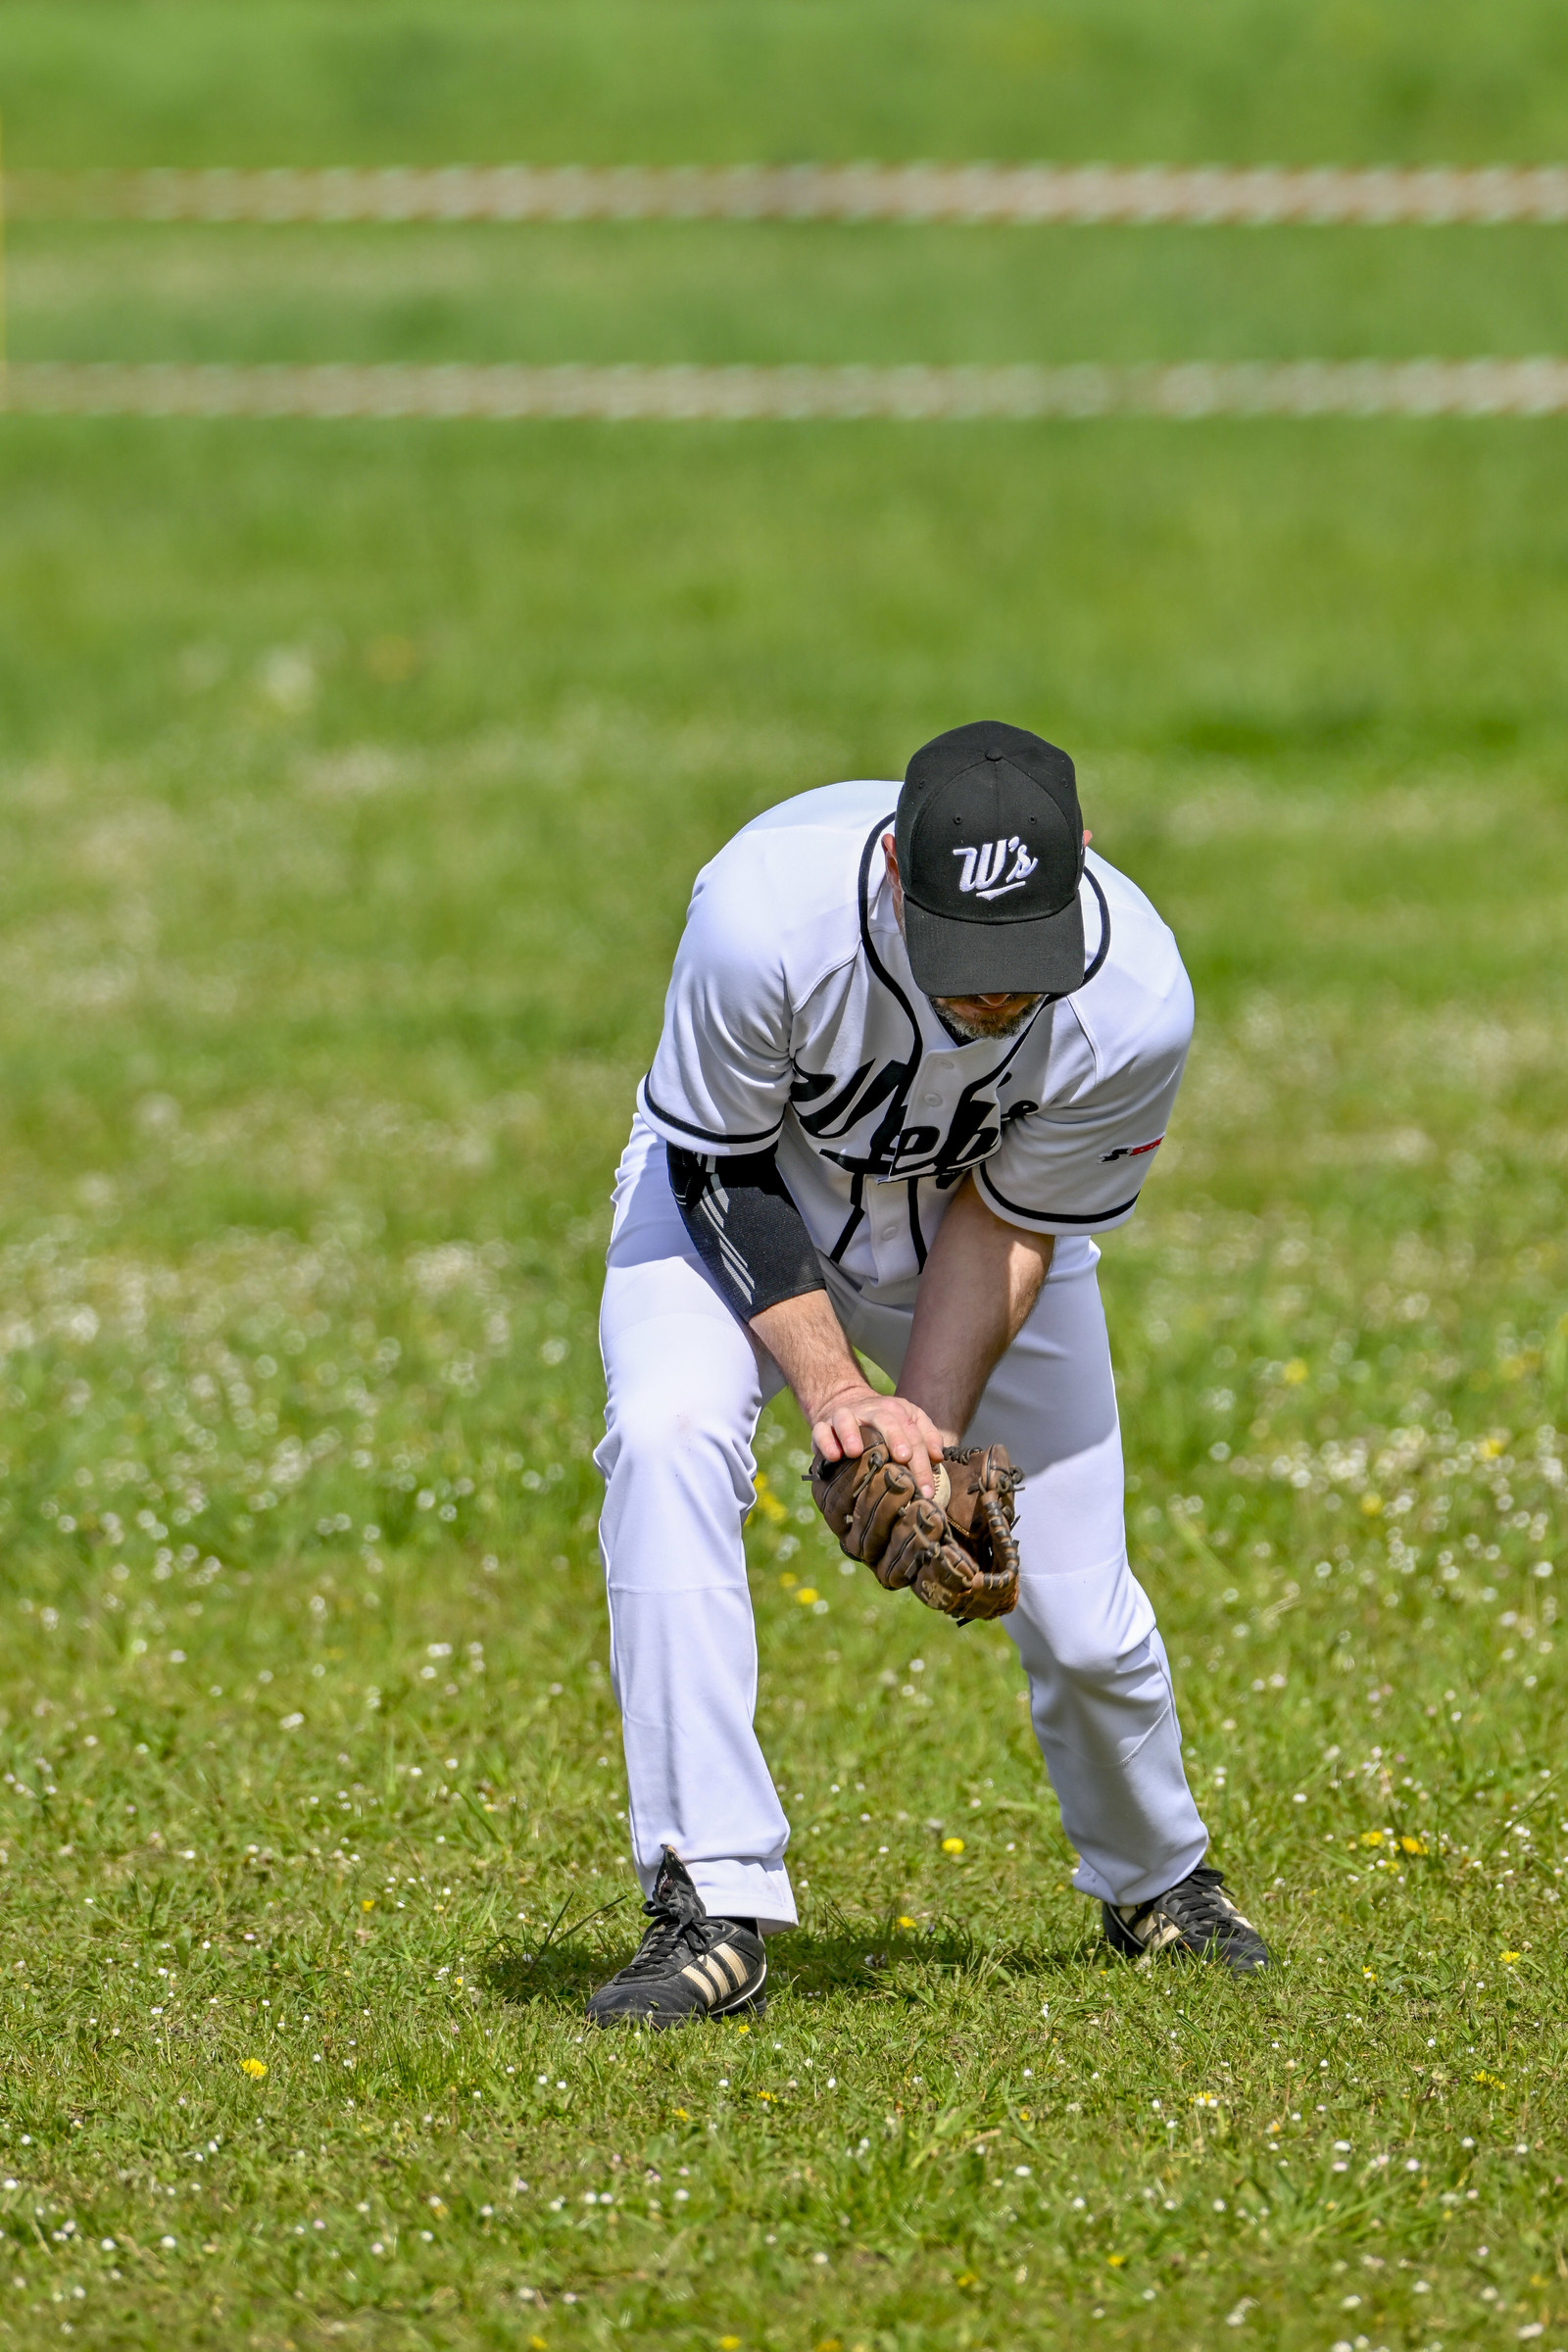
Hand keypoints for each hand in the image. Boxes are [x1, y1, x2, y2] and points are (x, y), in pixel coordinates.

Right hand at [808, 1384, 947, 1498]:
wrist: (846, 1404)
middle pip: (885, 1420)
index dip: (922, 1461)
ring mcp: (845, 1417)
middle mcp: (871, 1411)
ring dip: (851, 1434)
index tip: (928, 1488)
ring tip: (856, 1452)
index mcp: (896, 1411)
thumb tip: (938, 1456)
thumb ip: (927, 1436)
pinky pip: (821, 1431)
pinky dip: (826, 1441)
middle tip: (904, 1458)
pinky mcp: (823, 1426)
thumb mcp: (909, 1422)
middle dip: (896, 1438)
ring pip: (847, 1420)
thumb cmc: (884, 1424)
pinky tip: (833, 1456)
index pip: (913, 1434)